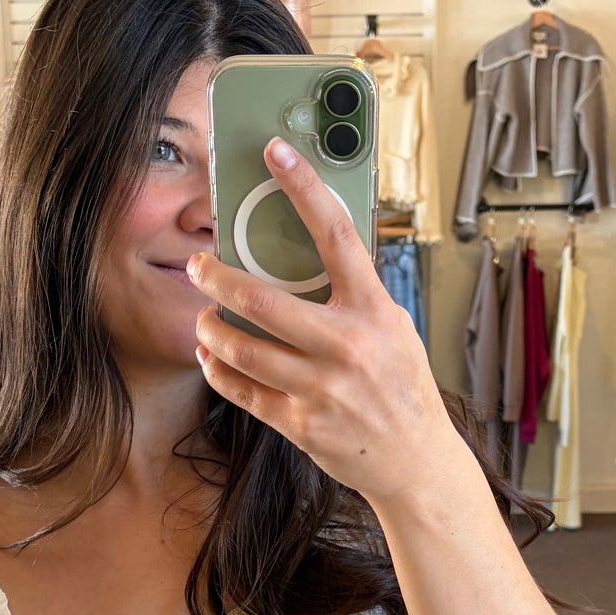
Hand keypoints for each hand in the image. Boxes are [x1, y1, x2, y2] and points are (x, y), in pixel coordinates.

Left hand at [187, 138, 454, 508]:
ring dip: (209, 329)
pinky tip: (211, 357)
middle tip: (198, 265)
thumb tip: (309, 251)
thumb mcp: (393, 327)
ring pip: (241, 348)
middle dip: (215, 278)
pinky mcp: (301, 423)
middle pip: (261, 299)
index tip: (276, 153)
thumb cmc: (402, 386)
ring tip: (203, 317)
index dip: (304, 186)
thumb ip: (355, 294)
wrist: (417, 461)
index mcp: (374, 309)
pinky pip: (242, 391)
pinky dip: (218, 371)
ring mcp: (322, 388)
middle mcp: (347, 345)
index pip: (336, 232)